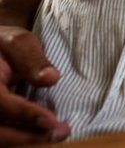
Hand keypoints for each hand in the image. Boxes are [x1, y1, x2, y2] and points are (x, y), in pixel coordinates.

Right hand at [0, 26, 68, 143]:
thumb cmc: (4, 47)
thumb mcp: (18, 43)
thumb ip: (32, 60)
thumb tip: (51, 78)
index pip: (0, 103)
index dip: (25, 114)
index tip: (52, 122)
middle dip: (28, 137)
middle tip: (61, 133)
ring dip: (26, 141)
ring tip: (56, 135)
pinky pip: (2, 136)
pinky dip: (21, 138)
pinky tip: (43, 134)